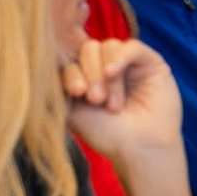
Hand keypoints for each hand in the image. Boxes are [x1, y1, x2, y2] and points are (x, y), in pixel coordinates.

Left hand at [61, 33, 182, 164]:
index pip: (72, 58)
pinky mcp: (150, 62)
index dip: (71, 72)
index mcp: (88, 76)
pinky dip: (120, 58)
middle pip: (89, 48)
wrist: (139, 149)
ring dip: (106, 75)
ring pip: (109, 46)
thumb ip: (60, 86)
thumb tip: (46, 61)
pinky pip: (132, 47)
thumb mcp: (73, 110)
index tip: (76, 93)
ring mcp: (129, 63)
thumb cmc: (107, 134)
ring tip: (112, 103)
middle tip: (95, 100)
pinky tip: (113, 73)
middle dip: (90, 73)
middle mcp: (107, 66)